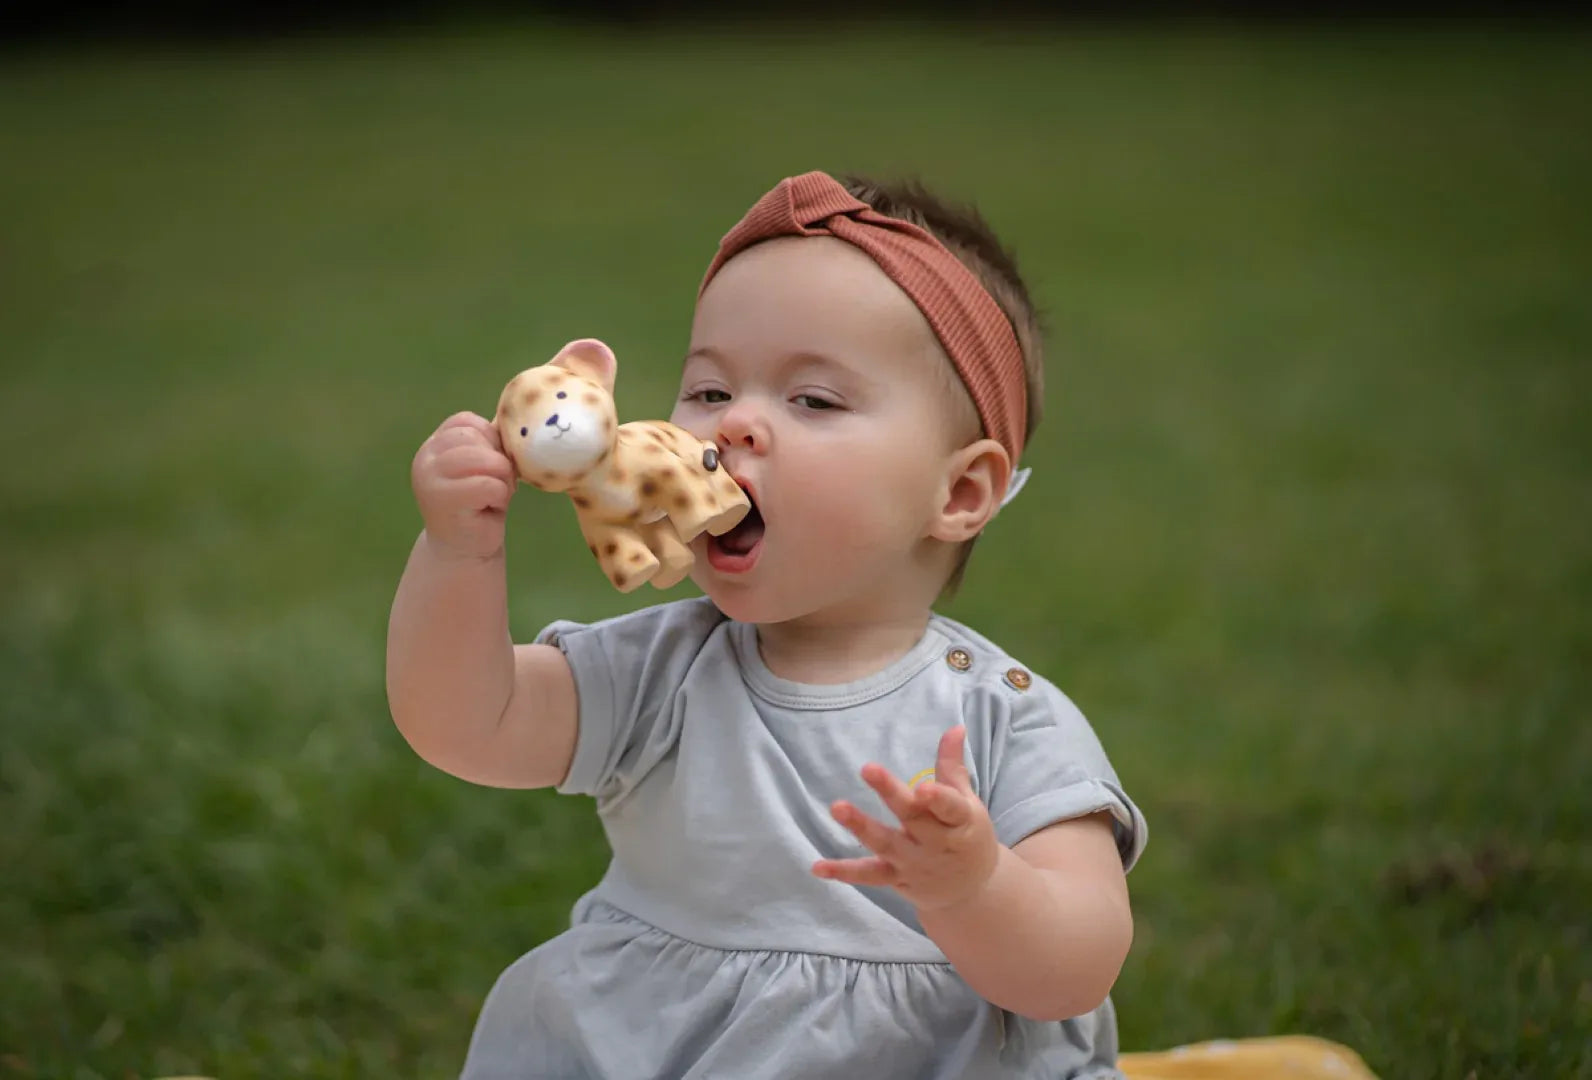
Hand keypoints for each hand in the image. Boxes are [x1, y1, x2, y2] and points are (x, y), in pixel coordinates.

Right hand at [411, 411, 518, 559]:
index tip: (492, 467)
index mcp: (434, 444)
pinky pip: (490, 484)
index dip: (491, 441)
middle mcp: (425, 457)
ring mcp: (429, 478)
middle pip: (478, 439)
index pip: (468, 422)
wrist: (464, 550)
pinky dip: (500, 497)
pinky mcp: (443, 500)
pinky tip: (488, 509)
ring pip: (487, 460)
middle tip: (497, 486)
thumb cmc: (480, 503)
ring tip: (493, 496)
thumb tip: (517, 416)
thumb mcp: (483, 465)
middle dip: (500, 462)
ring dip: (502, 480)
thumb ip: (489, 442)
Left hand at [813, 725, 999, 911]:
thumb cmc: (968, 835)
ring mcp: (914, 863)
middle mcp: (936, 843)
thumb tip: (955, 727)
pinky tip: (818, 867)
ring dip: (860, 826)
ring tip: (837, 807)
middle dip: (890, 793)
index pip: (950, 808)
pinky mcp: (896, 879)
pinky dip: (844, 873)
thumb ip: (952, 766)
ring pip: (886, 844)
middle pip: (912, 817)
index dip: (938, 799)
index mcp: (960, 821)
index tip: (923, 787)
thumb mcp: (967, 802)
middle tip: (868, 768)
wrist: (971, 891)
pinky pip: (869, 875)